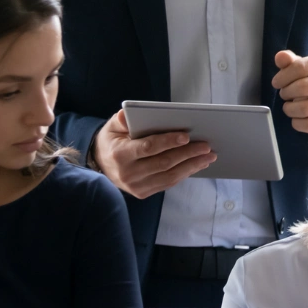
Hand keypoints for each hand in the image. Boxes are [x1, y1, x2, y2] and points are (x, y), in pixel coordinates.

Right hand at [91, 109, 214, 198]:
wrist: (100, 164)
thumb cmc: (111, 140)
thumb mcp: (112, 126)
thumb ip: (121, 120)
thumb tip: (127, 114)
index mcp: (120, 155)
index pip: (148, 148)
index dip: (168, 142)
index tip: (187, 136)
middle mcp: (128, 173)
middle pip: (163, 163)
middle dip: (188, 154)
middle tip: (206, 146)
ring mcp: (136, 186)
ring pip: (169, 177)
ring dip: (191, 166)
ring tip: (208, 157)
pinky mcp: (142, 193)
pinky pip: (167, 184)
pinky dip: (184, 174)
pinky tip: (196, 165)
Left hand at [273, 50, 307, 134]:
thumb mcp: (303, 67)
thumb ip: (290, 61)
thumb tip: (280, 57)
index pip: (300, 67)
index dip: (283, 76)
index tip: (277, 83)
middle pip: (302, 87)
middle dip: (286, 92)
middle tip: (284, 94)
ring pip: (304, 108)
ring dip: (290, 109)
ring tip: (289, 106)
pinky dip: (297, 123)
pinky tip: (297, 117)